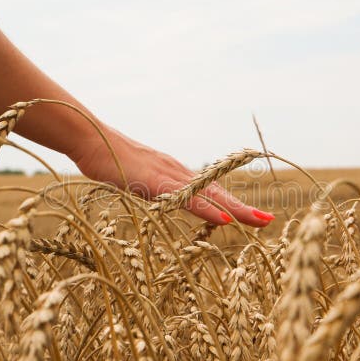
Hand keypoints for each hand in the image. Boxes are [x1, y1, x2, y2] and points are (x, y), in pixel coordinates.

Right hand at [70, 127, 274, 226]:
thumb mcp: (136, 180)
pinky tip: (223, 219)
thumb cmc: (108, 161)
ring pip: (209, 195)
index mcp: (174, 174)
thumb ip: (151, 190)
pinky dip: (207, 209)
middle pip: (217, 193)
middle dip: (243, 208)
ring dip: (236, 209)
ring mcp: (169, 175)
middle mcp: (178, 172)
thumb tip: (162, 201)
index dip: (231, 204)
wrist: (91, 139)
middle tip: (268, 220)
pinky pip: (187, 199)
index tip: (253, 216)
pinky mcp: (156, 181)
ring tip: (259, 220)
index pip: (209, 191)